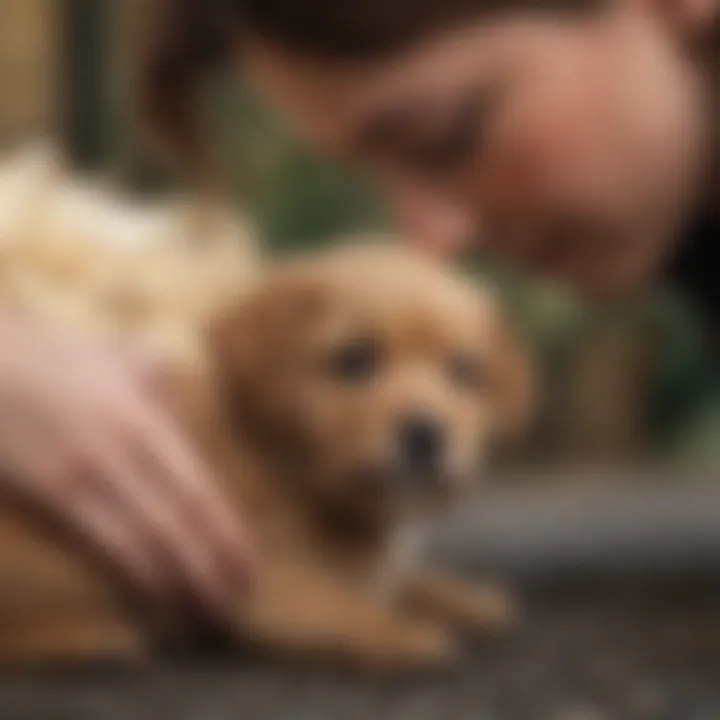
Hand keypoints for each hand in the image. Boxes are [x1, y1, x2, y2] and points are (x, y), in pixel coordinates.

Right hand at [0, 314, 253, 621]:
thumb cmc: (54, 359)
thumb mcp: (119, 359)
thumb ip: (158, 385)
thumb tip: (179, 411)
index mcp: (147, 421)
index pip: (200, 490)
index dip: (227, 532)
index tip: (247, 565)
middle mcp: (124, 451)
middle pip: (180, 521)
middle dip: (211, 566)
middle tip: (235, 601)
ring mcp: (84, 476)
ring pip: (145, 541)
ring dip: (178, 583)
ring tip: (203, 611)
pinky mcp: (48, 497)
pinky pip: (99, 546)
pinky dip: (132, 577)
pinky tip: (151, 598)